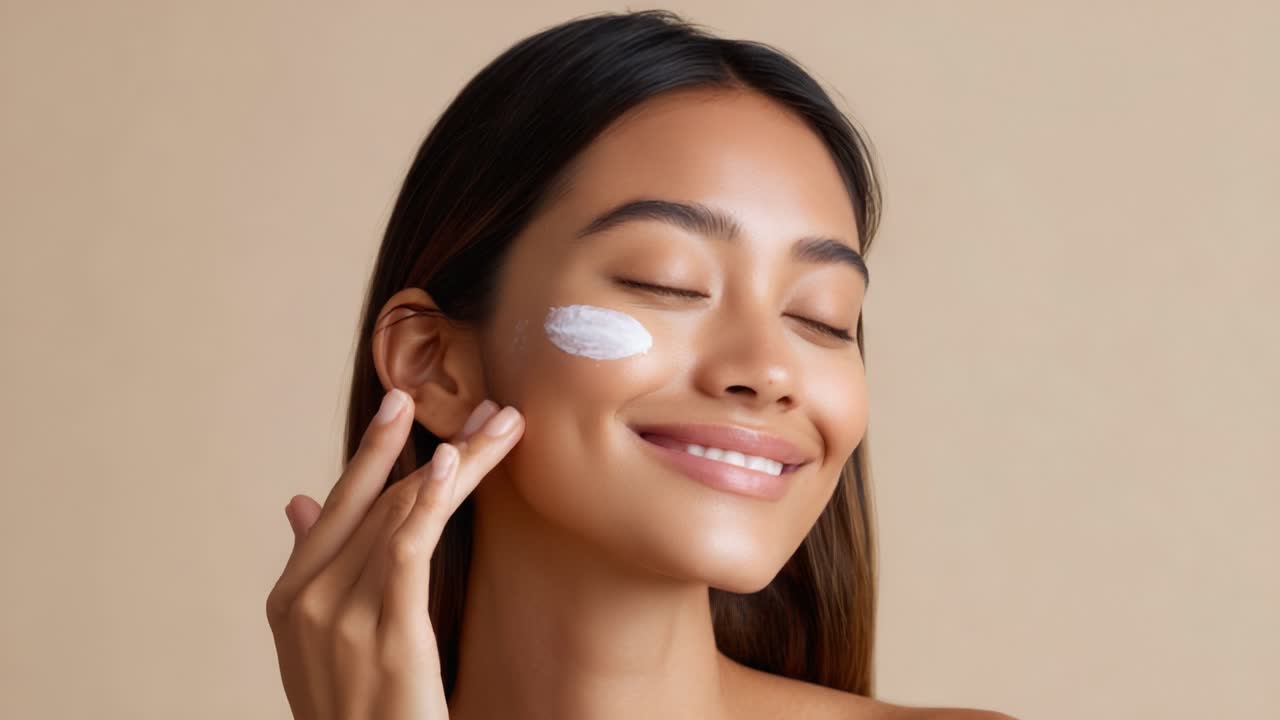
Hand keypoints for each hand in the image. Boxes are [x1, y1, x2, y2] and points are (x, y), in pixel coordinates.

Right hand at [265, 391, 523, 718]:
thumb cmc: (353, 712)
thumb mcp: (318, 642)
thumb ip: (312, 566)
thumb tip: (297, 501)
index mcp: (290, 596)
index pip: (342, 504)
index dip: (376, 451)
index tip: (404, 404)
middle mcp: (309, 598)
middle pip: (379, 500)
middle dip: (437, 446)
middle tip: (489, 406)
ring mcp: (341, 615)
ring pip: (402, 514)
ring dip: (460, 461)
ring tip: (502, 423)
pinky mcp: (386, 633)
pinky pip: (406, 550)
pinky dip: (427, 501)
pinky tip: (450, 462)